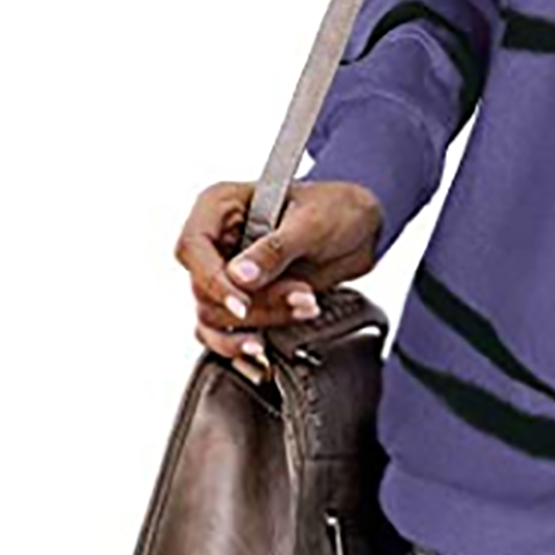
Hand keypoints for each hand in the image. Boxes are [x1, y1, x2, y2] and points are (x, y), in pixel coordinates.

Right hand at [173, 178, 383, 384]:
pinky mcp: (241, 300)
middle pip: (204, 289)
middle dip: (254, 303)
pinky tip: (267, 347)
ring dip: (260, 321)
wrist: (362, 229)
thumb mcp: (311, 223)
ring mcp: (226, 273)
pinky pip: (223, 332)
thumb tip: (239, 276)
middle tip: (302, 296)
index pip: (193, 248)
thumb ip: (275, 250)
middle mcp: (216, 241)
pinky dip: (245, 343)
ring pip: (214, 316)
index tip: (243, 304)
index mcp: (220, 207)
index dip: (213, 281)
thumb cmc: (336, 208)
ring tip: (305, 307)